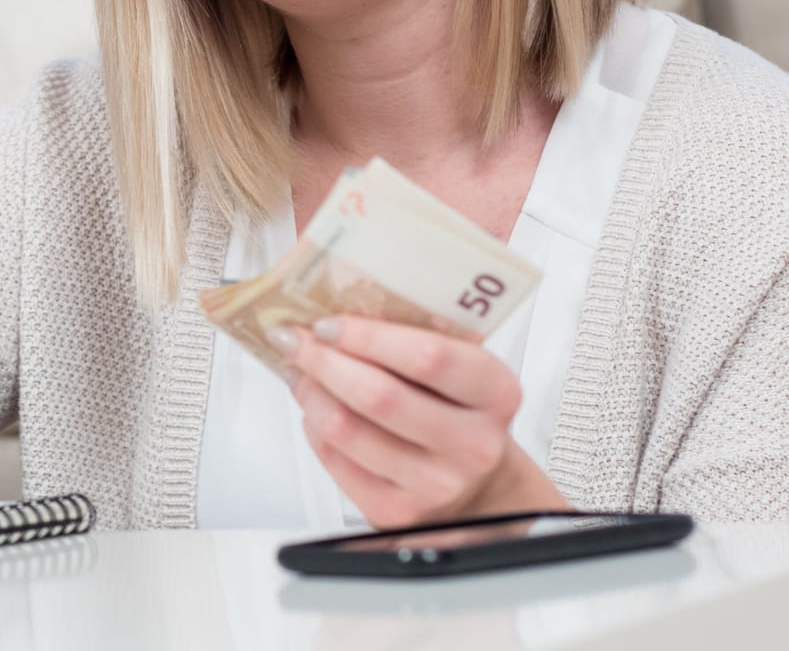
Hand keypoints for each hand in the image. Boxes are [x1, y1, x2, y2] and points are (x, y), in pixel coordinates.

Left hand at [269, 315, 567, 526]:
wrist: (476, 483)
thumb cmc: (458, 409)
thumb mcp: (460, 363)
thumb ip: (421, 325)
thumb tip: (360, 278)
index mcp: (495, 392)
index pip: (429, 358)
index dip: (368, 336)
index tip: (326, 321)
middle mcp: (472, 444)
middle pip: (380, 396)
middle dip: (323, 361)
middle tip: (293, 338)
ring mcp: (436, 484)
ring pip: (348, 431)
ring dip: (311, 392)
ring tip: (298, 370)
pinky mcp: (397, 512)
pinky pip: (336, 461)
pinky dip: (314, 427)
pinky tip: (316, 407)